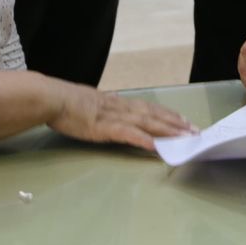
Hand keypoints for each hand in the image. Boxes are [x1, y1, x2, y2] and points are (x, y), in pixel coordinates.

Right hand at [48, 82, 195, 151]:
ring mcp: (113, 117)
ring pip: (147, 123)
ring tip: (184, 137)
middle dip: (176, 123)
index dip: (166, 114)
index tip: (182, 120)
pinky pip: (128, 134)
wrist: (51, 98)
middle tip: (194, 131)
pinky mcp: (104, 128)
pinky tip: (155, 146)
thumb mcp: (89, 101)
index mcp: (116, 102)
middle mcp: (120, 107)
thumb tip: (110, 104)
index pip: (147, 107)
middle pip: (153, 115)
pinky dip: (143, 140)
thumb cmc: (64, 101)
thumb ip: (103, 105)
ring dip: (168, 130)